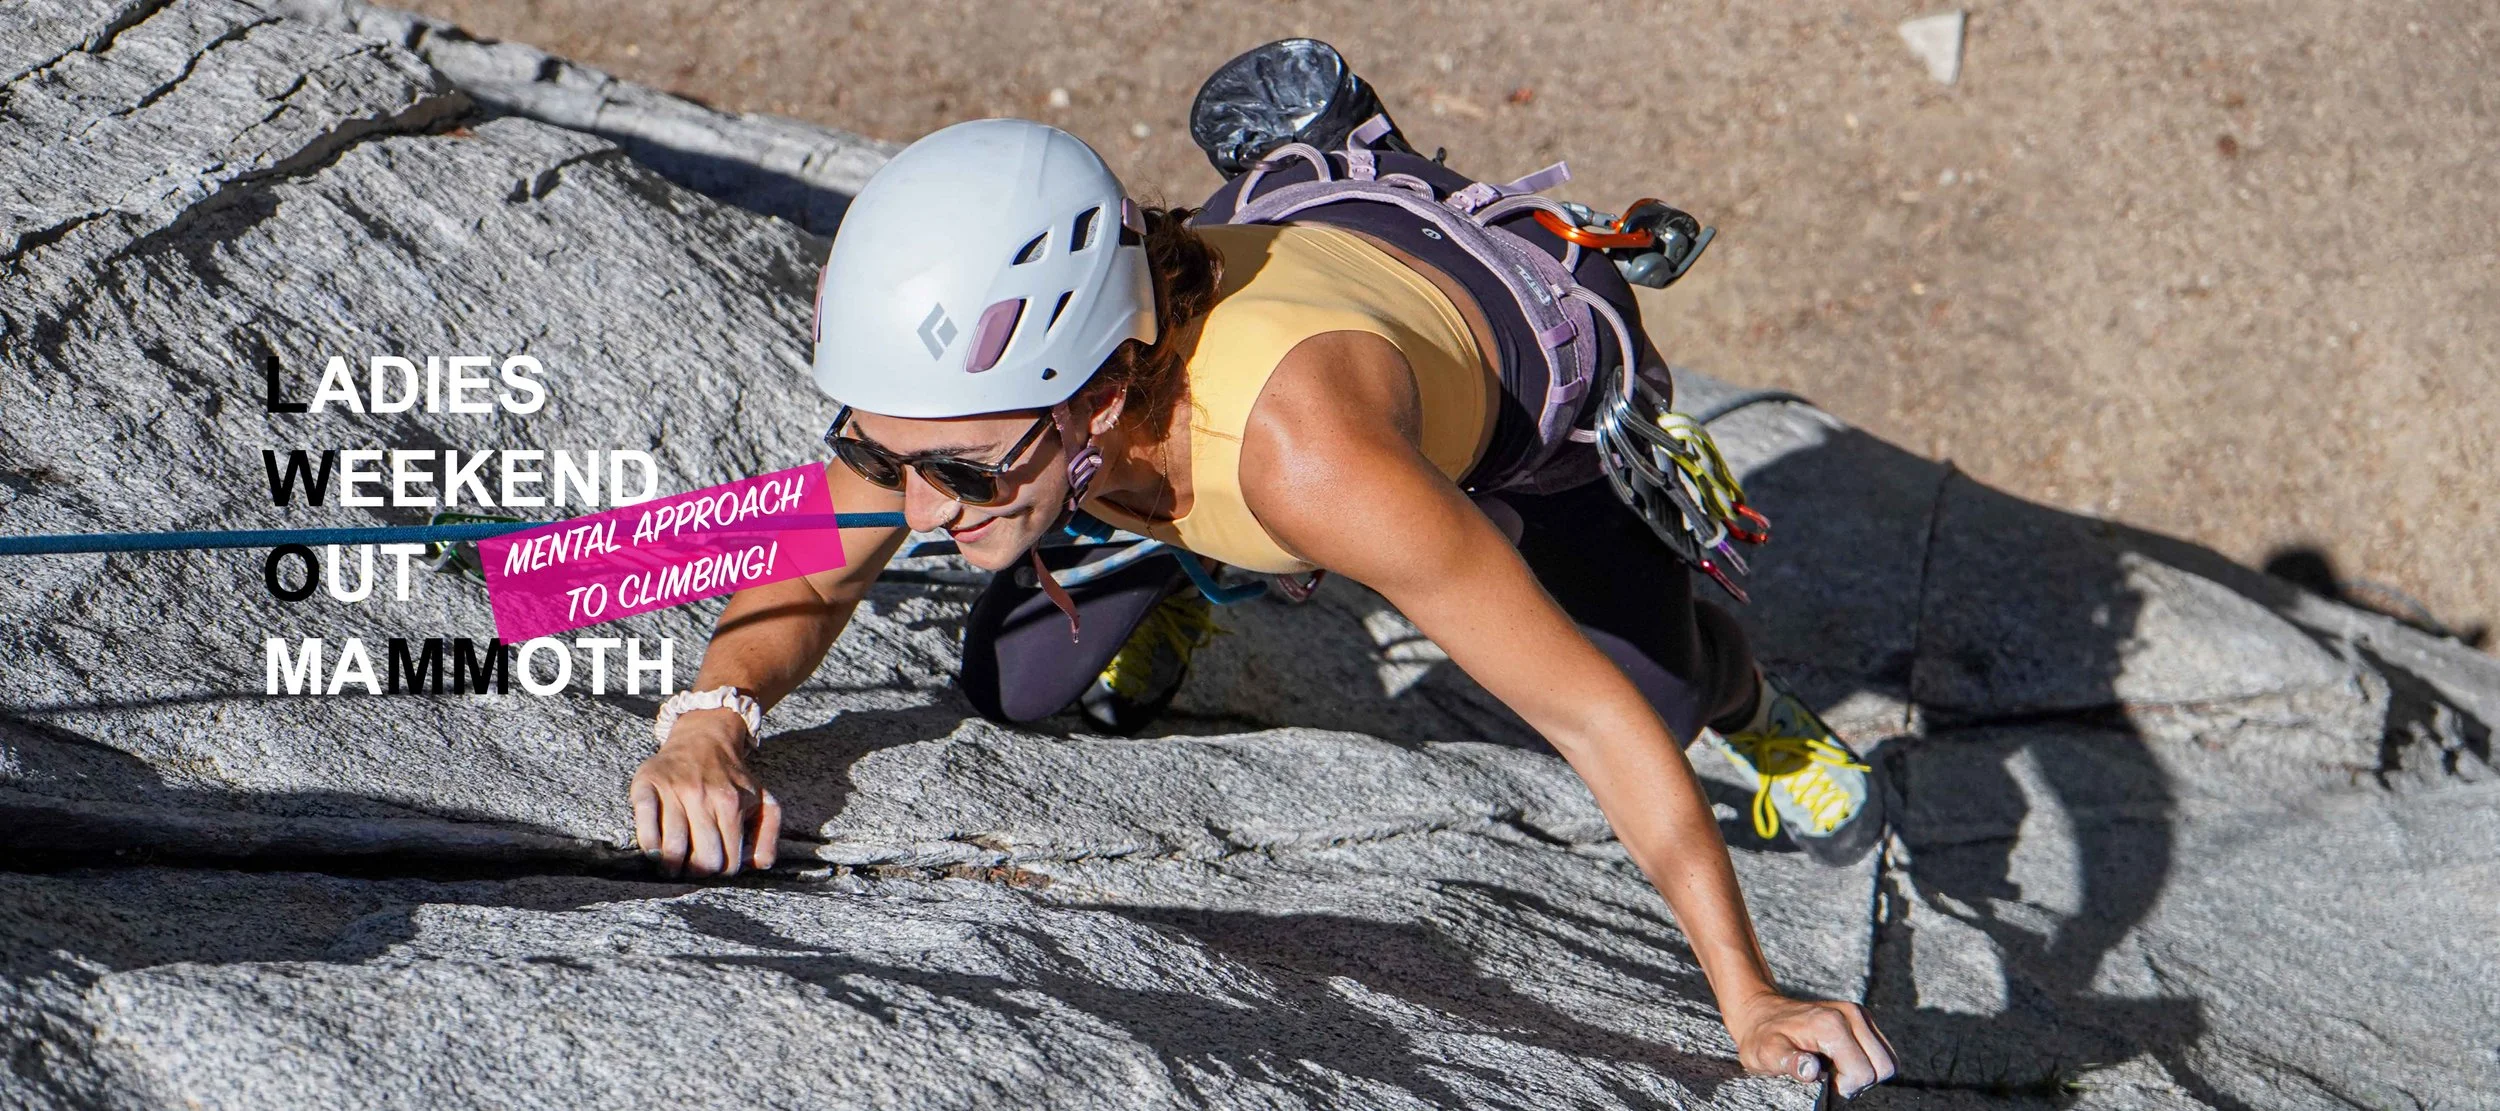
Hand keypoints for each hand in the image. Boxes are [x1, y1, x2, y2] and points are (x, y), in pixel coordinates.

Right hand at [628, 709, 781, 876]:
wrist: (704, 738)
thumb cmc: (732, 779)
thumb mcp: (762, 801)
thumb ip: (768, 835)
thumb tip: (758, 866)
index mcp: (731, 804)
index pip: (728, 861)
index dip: (723, 870)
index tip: (717, 863)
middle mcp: (702, 796)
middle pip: (701, 860)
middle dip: (698, 871)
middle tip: (694, 866)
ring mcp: (672, 791)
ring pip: (672, 850)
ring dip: (672, 867)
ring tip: (672, 865)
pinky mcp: (647, 785)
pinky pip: (644, 828)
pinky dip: (649, 847)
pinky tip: (655, 851)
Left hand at [1728, 992, 1897, 1098]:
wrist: (1759, 1013)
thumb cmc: (1761, 1038)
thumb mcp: (1766, 1053)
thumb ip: (1790, 1062)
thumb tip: (1811, 1070)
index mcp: (1832, 1025)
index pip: (1863, 1073)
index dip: (1846, 1088)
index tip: (1823, 1083)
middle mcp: (1851, 1015)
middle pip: (1884, 1067)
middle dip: (1861, 1082)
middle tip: (1832, 1080)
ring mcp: (1859, 1014)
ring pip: (1887, 1060)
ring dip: (1866, 1072)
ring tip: (1835, 1071)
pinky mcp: (1862, 1018)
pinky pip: (1882, 1051)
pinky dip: (1867, 1063)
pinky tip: (1841, 1061)